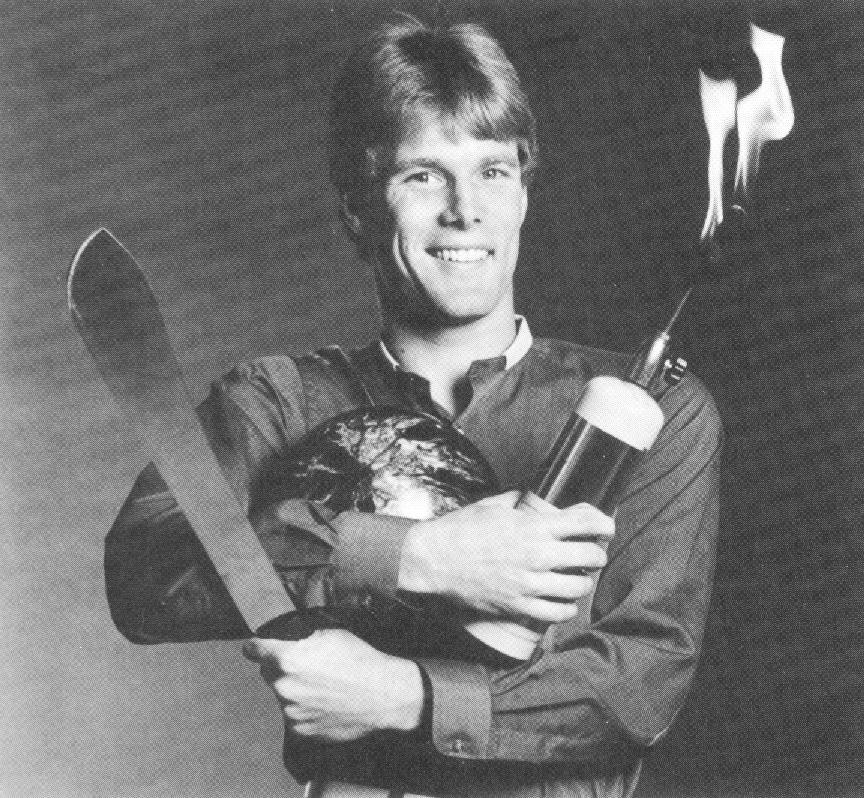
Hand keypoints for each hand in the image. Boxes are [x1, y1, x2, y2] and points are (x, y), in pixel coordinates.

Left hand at [242, 629, 423, 741]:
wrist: (384, 695)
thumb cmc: (360, 660)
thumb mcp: (331, 633)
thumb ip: (300, 637)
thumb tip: (286, 639)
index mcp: (287, 658)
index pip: (253, 650)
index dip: (257, 646)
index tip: (259, 647)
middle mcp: (283, 686)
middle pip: (269, 672)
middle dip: (283, 668)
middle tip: (310, 666)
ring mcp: (291, 712)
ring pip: (283, 695)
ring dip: (295, 690)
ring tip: (324, 687)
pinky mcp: (301, 731)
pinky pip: (295, 715)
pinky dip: (305, 709)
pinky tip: (326, 703)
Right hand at [398, 490, 612, 622]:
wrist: (434, 560)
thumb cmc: (460, 531)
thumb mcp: (493, 506)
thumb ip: (518, 503)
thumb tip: (531, 499)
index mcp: (533, 527)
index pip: (585, 523)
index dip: (603, 523)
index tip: (607, 526)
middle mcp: (537, 555)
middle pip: (590, 556)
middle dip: (597, 553)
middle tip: (592, 553)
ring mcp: (530, 583)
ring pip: (579, 587)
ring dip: (583, 581)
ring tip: (577, 577)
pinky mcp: (519, 605)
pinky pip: (557, 613)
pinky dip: (566, 607)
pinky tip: (562, 600)